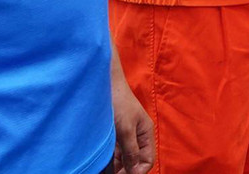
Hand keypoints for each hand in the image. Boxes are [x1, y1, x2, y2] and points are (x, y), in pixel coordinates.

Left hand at [111, 54, 154, 173]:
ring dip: (116, 167)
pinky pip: (113, 153)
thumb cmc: (118, 102)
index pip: (147, 160)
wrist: (101, 83)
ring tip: (105, 171)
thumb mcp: (126, 129)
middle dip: (126, 171)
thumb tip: (134, 171)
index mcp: (146, 133)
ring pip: (123, 159)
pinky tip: (102, 166)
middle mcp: (137, 136)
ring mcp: (124, 135)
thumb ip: (131, 151)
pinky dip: (109, 161)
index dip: (138, 172)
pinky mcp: (112, 134)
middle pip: (135, 161)